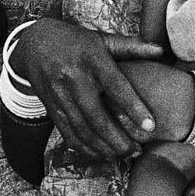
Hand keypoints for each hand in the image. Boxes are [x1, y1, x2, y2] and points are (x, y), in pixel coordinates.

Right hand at [16, 18, 160, 165]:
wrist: (33, 44)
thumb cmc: (74, 41)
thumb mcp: (101, 39)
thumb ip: (131, 46)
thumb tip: (161, 50)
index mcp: (92, 59)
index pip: (116, 86)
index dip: (133, 108)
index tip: (150, 126)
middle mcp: (74, 79)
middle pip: (97, 117)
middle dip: (118, 139)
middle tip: (137, 150)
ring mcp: (60, 96)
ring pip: (83, 130)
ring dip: (104, 148)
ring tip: (123, 156)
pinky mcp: (51, 108)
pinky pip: (68, 134)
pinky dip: (85, 148)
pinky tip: (100, 155)